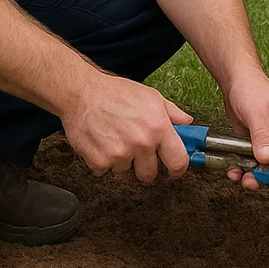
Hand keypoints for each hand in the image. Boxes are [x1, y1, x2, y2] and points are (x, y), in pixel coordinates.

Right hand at [60, 74, 193, 182]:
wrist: (81, 94)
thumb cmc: (114, 93)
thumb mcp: (150, 96)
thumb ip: (172, 113)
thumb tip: (187, 123)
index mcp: (158, 127)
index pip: (178, 161)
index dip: (177, 169)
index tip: (173, 169)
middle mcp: (141, 143)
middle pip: (150, 174)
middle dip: (144, 164)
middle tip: (135, 147)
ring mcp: (119, 154)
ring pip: (126, 172)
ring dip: (121, 161)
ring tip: (114, 138)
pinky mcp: (99, 162)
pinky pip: (106, 171)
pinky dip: (103, 161)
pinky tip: (101, 142)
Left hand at [220, 73, 268, 190]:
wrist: (234, 81)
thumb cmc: (250, 88)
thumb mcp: (256, 113)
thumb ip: (262, 136)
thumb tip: (267, 158)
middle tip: (254, 179)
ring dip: (255, 174)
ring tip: (242, 176)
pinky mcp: (260, 144)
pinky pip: (257, 162)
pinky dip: (246, 168)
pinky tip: (235, 169)